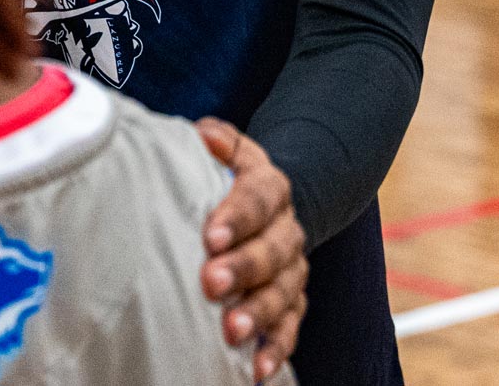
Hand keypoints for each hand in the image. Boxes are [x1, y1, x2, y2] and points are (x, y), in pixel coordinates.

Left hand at [196, 118, 307, 382]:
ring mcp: (292, 268)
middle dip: (243, 268)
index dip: (237, 216)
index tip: (210, 235)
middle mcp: (287, 228)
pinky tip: (256, 368)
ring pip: (283, 292)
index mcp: (270, 186)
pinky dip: (275, 348)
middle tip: (210, 283)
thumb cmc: (223, 176)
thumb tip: (205, 136)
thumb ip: (215, 139)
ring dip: (258, 313)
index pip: (258, 197)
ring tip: (230, 331)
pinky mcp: (291, 301)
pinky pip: (290, 327)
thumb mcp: (221, 149)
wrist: (260, 201)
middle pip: (272, 249)